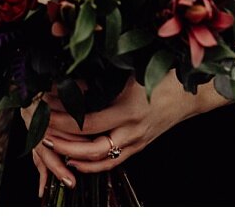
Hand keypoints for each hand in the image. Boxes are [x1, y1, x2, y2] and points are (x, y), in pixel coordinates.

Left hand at [30, 76, 222, 185]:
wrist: (193, 93)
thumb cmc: (165, 74)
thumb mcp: (132, 69)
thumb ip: (103, 74)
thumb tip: (73, 76)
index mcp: (129, 110)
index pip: (88, 123)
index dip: (63, 119)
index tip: (44, 109)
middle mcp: (132, 131)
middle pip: (90, 147)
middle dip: (63, 142)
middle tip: (41, 132)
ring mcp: (137, 142)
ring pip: (100, 159)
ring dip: (73, 155)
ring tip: (51, 145)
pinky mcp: (139, 147)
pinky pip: (112, 162)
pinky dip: (91, 164)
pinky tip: (73, 159)